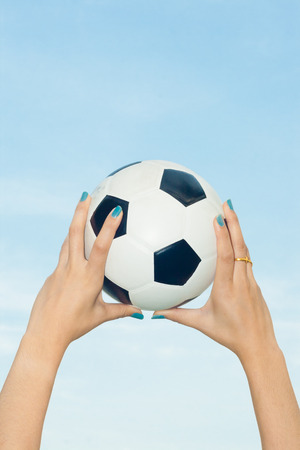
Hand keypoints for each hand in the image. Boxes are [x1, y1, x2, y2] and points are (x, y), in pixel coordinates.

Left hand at [25, 192, 142, 350]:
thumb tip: (142, 312)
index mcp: (89, 277)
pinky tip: (74, 246)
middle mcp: (73, 269)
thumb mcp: (101, 316)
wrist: (45, 334)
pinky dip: (69, 246)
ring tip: (79, 210)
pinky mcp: (52, 275)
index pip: (101, 247)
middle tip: (85, 195)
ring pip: (66, 241)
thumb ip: (122, 310)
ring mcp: (59, 270)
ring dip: (73, 225)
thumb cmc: (75, 326)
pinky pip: (62, 256)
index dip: (108, 228)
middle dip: (80, 212)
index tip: (115, 210)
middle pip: (74, 234)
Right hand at [152, 199, 278, 362]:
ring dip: (238, 231)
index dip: (222, 236)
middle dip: (234, 223)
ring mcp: (251, 282)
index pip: (226, 257)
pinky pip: (247, 261)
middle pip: (240, 247)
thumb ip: (177, 316)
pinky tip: (234, 238)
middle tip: (227, 203)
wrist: (259, 345)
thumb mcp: (201, 324)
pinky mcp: (255, 284)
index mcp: (226, 289)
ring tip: (231, 213)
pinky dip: (240, 246)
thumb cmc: (228, 335)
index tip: (217, 218)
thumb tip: (154, 312)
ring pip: (246, 252)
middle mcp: (241, 282)